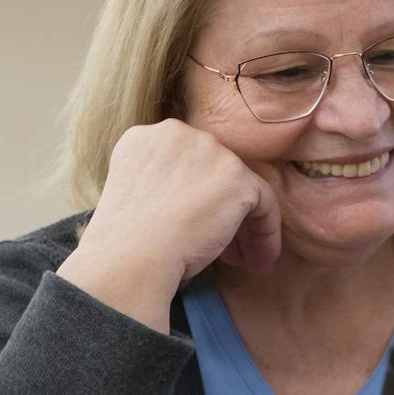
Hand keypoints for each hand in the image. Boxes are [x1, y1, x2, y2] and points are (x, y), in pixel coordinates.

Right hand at [58, 120, 281, 330]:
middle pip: (217, 174)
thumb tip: (194, 201)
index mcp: (146, 138)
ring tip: (245, 260)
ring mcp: (210, 151)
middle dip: (224, 212)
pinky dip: (266, 232)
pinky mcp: (236, 175)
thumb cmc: (127, 244)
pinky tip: (260, 260)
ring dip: (246, 227)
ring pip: (241, 189)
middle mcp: (178, 133)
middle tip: (228, 250)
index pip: (189, 165)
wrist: (129, 257)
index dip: (198, 199)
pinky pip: (265, 202)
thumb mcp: (137, 198)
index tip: (197, 229)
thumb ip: (163, 184)